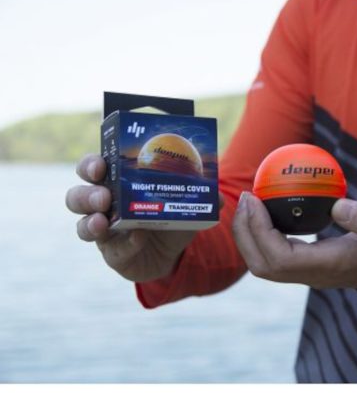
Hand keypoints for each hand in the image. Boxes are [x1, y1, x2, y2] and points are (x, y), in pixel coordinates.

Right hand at [65, 154, 221, 282]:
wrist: (175, 253)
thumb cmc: (171, 216)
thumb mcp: (187, 200)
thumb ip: (203, 194)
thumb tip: (218, 196)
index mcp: (116, 182)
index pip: (93, 168)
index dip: (91, 164)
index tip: (101, 164)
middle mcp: (103, 206)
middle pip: (77, 195)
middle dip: (86, 194)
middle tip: (103, 196)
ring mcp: (104, 232)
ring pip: (82, 225)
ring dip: (90, 222)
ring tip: (103, 222)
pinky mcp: (113, 254)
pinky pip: (112, 250)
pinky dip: (125, 244)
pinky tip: (138, 237)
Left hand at [232, 192, 356, 289]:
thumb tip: (335, 206)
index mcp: (329, 266)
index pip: (281, 259)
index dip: (260, 231)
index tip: (254, 198)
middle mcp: (312, 275)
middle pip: (263, 266)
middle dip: (245, 233)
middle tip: (245, 197)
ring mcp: (307, 274)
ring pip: (264, 265)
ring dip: (249, 235)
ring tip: (248, 202)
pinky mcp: (306, 266)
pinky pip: (273, 255)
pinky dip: (260, 234)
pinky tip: (264, 209)